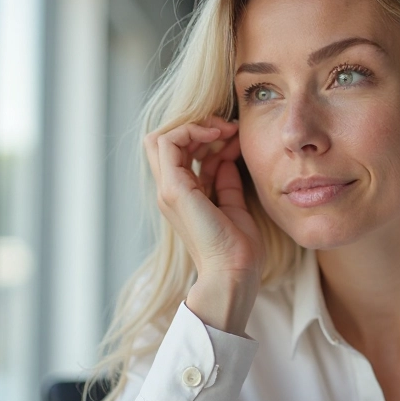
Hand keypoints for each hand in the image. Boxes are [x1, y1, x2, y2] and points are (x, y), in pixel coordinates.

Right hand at [143, 116, 262, 333]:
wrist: (233, 274)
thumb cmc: (238, 249)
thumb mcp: (234, 206)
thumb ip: (226, 183)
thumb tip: (225, 160)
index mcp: (183, 197)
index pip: (179, 152)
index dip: (203, 137)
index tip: (233, 136)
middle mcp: (171, 191)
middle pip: (165, 141)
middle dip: (198, 126)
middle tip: (229, 128)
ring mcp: (169, 190)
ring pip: (161, 137)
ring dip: (195, 126)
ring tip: (226, 130)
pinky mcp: (174, 190)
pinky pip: (167, 143)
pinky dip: (191, 131)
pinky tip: (217, 137)